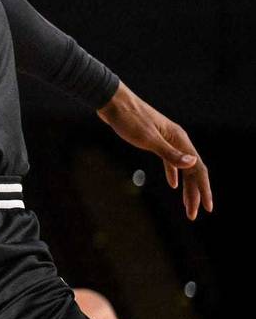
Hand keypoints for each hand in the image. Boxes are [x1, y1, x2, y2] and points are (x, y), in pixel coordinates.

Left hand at [97, 82, 213, 220]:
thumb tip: (192, 164)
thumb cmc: (128, 119)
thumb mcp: (148, 139)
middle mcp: (177, 139)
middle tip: (193, 215)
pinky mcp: (155, 140)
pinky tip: (173, 185)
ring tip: (186, 206)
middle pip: (192, 171)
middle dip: (194, 194)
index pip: (198, 169)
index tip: (207, 208)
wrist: (112, 102)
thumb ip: (170, 153)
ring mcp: (166, 139)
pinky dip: (173, 174)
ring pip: (181, 167)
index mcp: (180, 139)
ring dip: (185, 187)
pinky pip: (169, 161)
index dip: (204, 190)